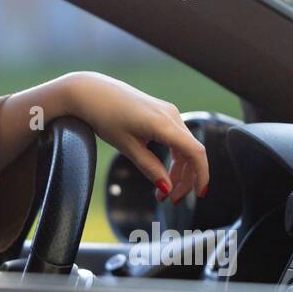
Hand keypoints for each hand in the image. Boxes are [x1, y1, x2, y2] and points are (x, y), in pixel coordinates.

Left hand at [64, 72, 209, 201]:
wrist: (91, 92)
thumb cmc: (105, 116)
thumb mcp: (126, 147)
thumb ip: (149, 168)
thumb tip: (167, 188)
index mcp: (163, 123)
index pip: (195, 152)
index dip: (201, 175)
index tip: (199, 195)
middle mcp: (171, 115)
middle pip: (191, 152)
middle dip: (185, 179)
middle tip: (172, 199)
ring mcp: (168, 112)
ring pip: (184, 146)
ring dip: (179, 170)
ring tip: (164, 190)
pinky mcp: (161, 112)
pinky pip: (176, 138)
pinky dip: (173, 156)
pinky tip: (164, 171)